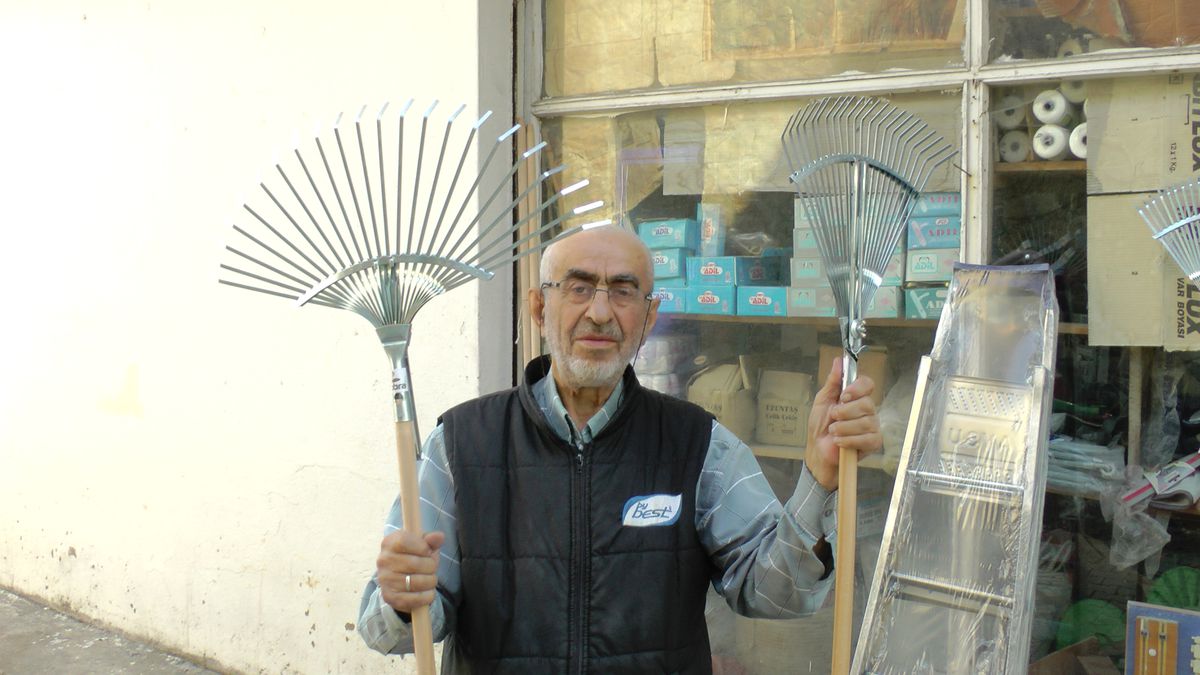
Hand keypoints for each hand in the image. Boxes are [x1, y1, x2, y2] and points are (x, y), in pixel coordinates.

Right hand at [377, 530, 444, 613]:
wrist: (399, 579)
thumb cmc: (413, 557)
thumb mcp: (422, 545)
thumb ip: (431, 540)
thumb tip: (439, 536)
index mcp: (389, 542)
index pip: (405, 542)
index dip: (422, 547)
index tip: (427, 551)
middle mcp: (383, 560)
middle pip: (415, 563)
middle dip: (431, 566)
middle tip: (431, 568)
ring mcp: (384, 579)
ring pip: (417, 582)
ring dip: (430, 582)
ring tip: (430, 579)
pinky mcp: (389, 597)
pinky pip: (414, 599)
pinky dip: (426, 596)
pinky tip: (427, 592)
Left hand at [805, 356, 882, 490]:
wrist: (818, 451)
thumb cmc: (820, 426)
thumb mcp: (822, 401)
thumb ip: (832, 382)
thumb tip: (838, 361)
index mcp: (856, 397)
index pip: (867, 384)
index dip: (857, 388)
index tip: (844, 396)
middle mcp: (868, 410)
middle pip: (867, 403)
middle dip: (845, 412)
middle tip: (833, 418)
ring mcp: (873, 426)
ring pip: (866, 422)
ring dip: (844, 428)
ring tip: (833, 432)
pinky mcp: (874, 443)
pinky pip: (868, 438)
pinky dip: (850, 440)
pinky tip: (839, 442)